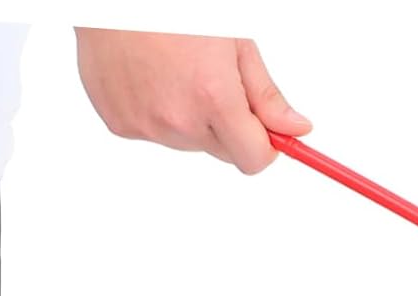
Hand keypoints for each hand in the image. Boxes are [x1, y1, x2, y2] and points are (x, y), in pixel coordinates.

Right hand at [74, 29, 310, 173]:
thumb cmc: (174, 7)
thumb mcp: (232, 41)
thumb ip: (265, 94)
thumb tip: (297, 130)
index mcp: (212, 96)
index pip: (253, 160)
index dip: (264, 147)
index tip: (266, 132)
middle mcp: (178, 120)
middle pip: (222, 150)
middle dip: (226, 124)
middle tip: (212, 78)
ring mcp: (146, 126)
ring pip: (187, 142)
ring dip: (190, 117)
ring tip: (174, 70)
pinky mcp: (121, 125)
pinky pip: (153, 132)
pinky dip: (157, 112)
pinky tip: (149, 76)